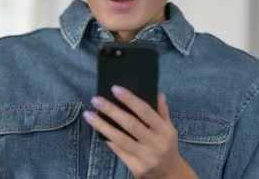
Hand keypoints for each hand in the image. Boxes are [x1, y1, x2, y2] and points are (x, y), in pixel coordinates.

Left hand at [83, 86, 197, 178]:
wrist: (169, 174)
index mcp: (165, 130)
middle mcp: (155, 143)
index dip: (130, 99)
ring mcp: (145, 157)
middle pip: (130, 124)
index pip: (145, 111)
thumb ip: (162, 111)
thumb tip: (157, 92)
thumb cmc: (166, 146)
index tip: (115, 89)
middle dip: (112, 110)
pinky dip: (107, 139)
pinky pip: (118, 151)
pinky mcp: (136, 167)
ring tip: (88, 114)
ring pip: (120, 139)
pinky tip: (97, 129)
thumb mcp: (169, 128)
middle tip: (96, 99)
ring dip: (102, 126)